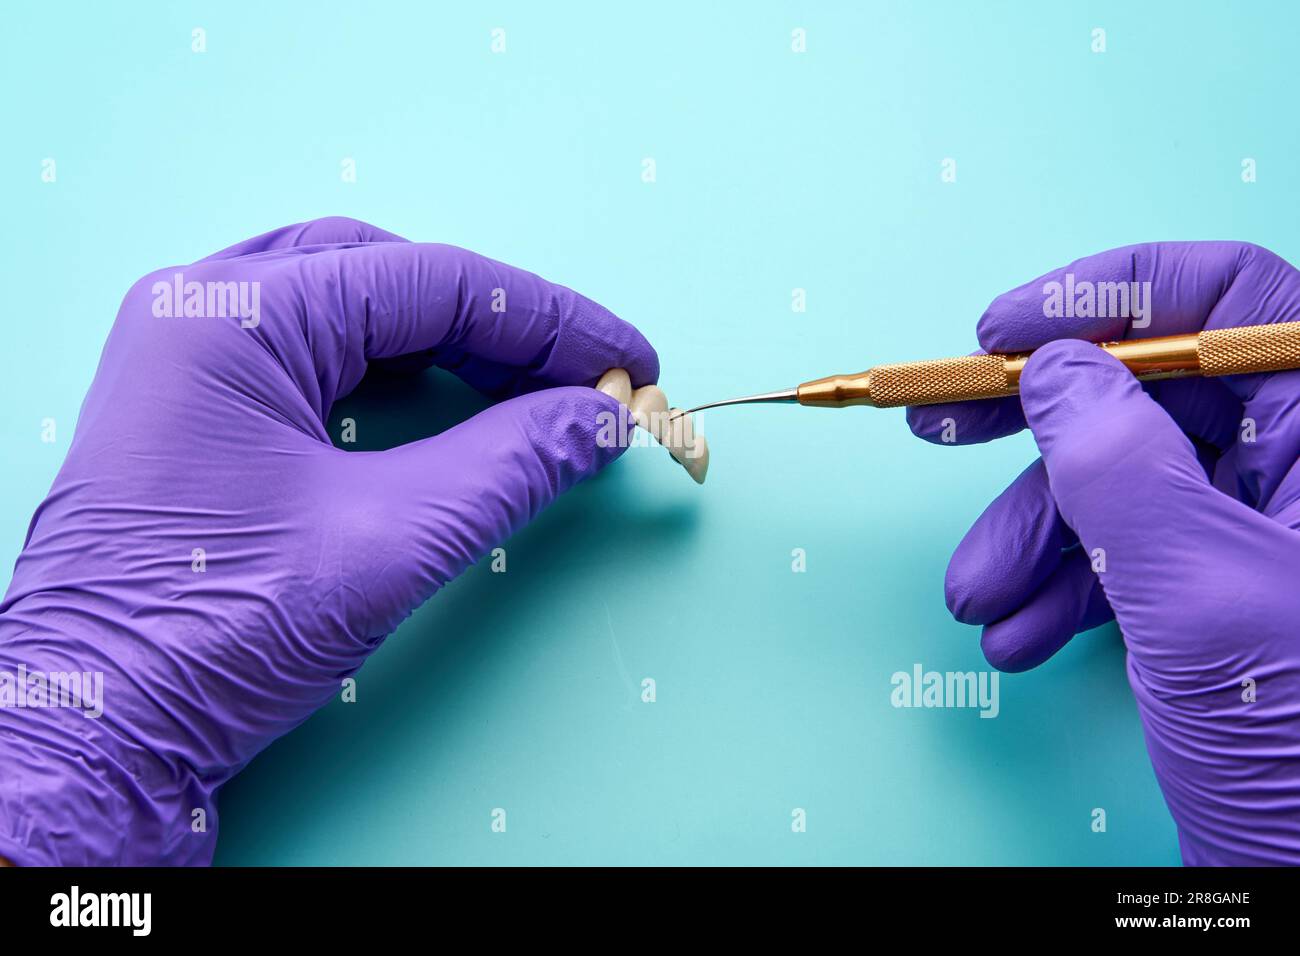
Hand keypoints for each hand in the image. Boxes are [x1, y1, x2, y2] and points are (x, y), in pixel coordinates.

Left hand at [0, 217, 656, 864]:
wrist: (97, 729)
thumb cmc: (211, 632)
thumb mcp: (387, 541)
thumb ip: (510, 465)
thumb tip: (604, 421)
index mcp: (235, 315)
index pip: (434, 281)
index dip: (551, 319)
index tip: (632, 359)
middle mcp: (205, 308)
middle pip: (394, 278)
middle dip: (505, 327)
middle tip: (591, 378)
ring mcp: (195, 353)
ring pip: (358, 309)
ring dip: (456, 344)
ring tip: (538, 389)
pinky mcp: (201, 404)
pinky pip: (321, 356)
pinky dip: (399, 372)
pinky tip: (454, 404)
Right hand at [908, 242, 1299, 864]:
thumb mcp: (1196, 591)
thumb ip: (1118, 462)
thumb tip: (1054, 371)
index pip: (1233, 298)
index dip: (1109, 294)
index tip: (1003, 329)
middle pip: (1158, 389)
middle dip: (1039, 426)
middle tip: (943, 428)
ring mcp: (1262, 531)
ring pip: (1126, 484)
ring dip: (1033, 537)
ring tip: (976, 596)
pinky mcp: (1223, 590)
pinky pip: (1128, 553)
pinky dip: (1063, 587)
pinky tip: (1020, 633)